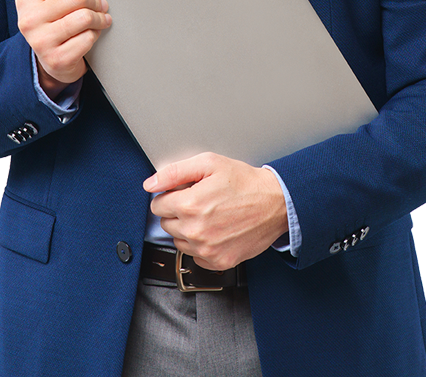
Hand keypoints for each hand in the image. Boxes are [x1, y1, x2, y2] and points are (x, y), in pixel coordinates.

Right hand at [15, 0, 110, 99]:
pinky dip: (95, 35)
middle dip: (97, 0)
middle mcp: (29, 19)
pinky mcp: (56, 60)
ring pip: (85, 18)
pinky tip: (93, 33)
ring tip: (103, 17)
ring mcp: (41, 41)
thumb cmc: (50, 17)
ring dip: (101, 17)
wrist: (51, 58)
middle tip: (103, 4)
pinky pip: (87, 39)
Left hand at [144, 152, 288, 270]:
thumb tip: (150, 184)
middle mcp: (195, 231)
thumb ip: (175, 172)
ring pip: (179, 241)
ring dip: (188, 229)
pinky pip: (196, 256)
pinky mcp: (218, 261)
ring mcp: (206, 249)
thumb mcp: (209, 163)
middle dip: (178, 212)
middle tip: (200, 201)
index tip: (183, 192)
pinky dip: (201, 245)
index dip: (170, 195)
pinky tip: (216, 230)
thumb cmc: (244, 182)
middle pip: (166, 224)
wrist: (275, 203)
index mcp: (189, 205)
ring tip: (209, 215)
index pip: (157, 205)